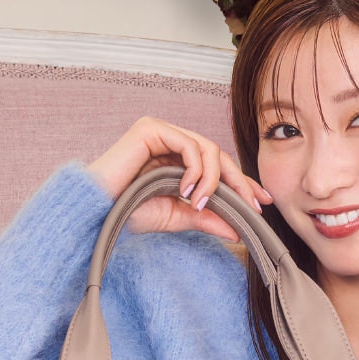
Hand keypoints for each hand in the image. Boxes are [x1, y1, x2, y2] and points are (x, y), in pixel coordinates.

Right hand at [86, 116, 271, 242]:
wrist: (97, 213)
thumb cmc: (127, 212)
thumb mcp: (176, 217)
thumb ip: (206, 218)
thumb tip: (237, 230)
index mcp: (177, 160)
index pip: (218, 167)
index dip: (242, 183)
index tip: (261, 202)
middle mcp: (171, 141)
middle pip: (219, 155)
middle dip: (240, 181)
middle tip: (251, 204)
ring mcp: (162, 132)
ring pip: (208, 148)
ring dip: (213, 179)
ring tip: (200, 203)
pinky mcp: (152, 129)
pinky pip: (190, 145)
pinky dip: (196, 170)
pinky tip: (188, 191)